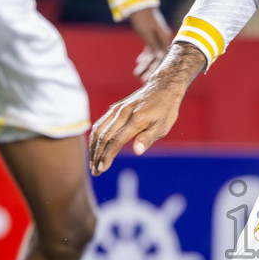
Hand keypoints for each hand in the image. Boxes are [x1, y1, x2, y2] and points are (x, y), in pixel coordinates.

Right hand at [88, 44, 204, 174]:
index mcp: (136, 119)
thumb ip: (147, 138)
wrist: (162, 87)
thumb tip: (137, 152)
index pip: (116, 140)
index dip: (108, 155)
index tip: (102, 169)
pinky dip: (95, 137)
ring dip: (93, 148)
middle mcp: (123, 113)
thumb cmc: (165, 110)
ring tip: (92, 164)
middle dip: (98, 156)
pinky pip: (100, 123)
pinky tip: (94, 148)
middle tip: (95, 172)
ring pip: (99, 130)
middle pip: (104, 137)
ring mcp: (117, 109)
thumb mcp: (163, 126)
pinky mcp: (115, 108)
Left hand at [127, 6, 172, 80]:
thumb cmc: (142, 18)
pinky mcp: (152, 34)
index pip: (162, 58)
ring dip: (145, 64)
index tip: (148, 79)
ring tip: (136, 73)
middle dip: (149, 69)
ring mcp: (158, 37)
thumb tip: (161, 58)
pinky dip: (145, 55)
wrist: (138, 4)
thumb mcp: (146, 33)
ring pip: (152, 54)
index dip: (156, 69)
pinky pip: (150, 48)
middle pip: (157, 57)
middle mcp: (163, 39)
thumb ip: (154, 46)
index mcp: (164, 38)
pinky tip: (139, 62)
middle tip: (141, 79)